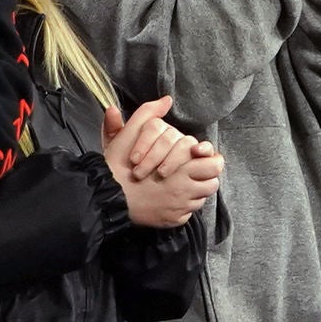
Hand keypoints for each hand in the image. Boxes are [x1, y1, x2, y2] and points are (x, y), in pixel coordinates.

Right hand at [100, 95, 222, 230]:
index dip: (210, 159)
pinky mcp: (171, 222)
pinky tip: (168, 198)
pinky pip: (187, 214)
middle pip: (212, 183)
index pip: (215, 165)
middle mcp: (185, 191)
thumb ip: (149, 113)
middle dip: (204, 176)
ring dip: (194, 191)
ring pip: (200, 199)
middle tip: (191, 170)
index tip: (199, 156)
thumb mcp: (131, 132)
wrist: (105, 196)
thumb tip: (166, 100)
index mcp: (182, 168)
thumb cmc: (119, 165)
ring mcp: (179, 208)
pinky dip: (181, 206)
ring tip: (179, 183)